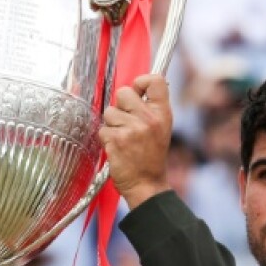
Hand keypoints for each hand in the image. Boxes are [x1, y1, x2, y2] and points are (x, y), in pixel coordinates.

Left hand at [99, 74, 172, 207]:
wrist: (147, 184)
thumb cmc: (151, 156)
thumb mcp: (160, 128)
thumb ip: (149, 107)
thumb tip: (134, 87)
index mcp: (163, 113)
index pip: (155, 80)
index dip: (141, 81)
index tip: (137, 91)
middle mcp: (149, 119)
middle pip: (124, 92)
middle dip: (120, 106)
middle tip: (127, 122)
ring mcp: (132, 129)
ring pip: (109, 112)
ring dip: (112, 125)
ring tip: (124, 139)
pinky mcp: (116, 140)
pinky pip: (103, 129)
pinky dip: (106, 139)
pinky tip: (118, 148)